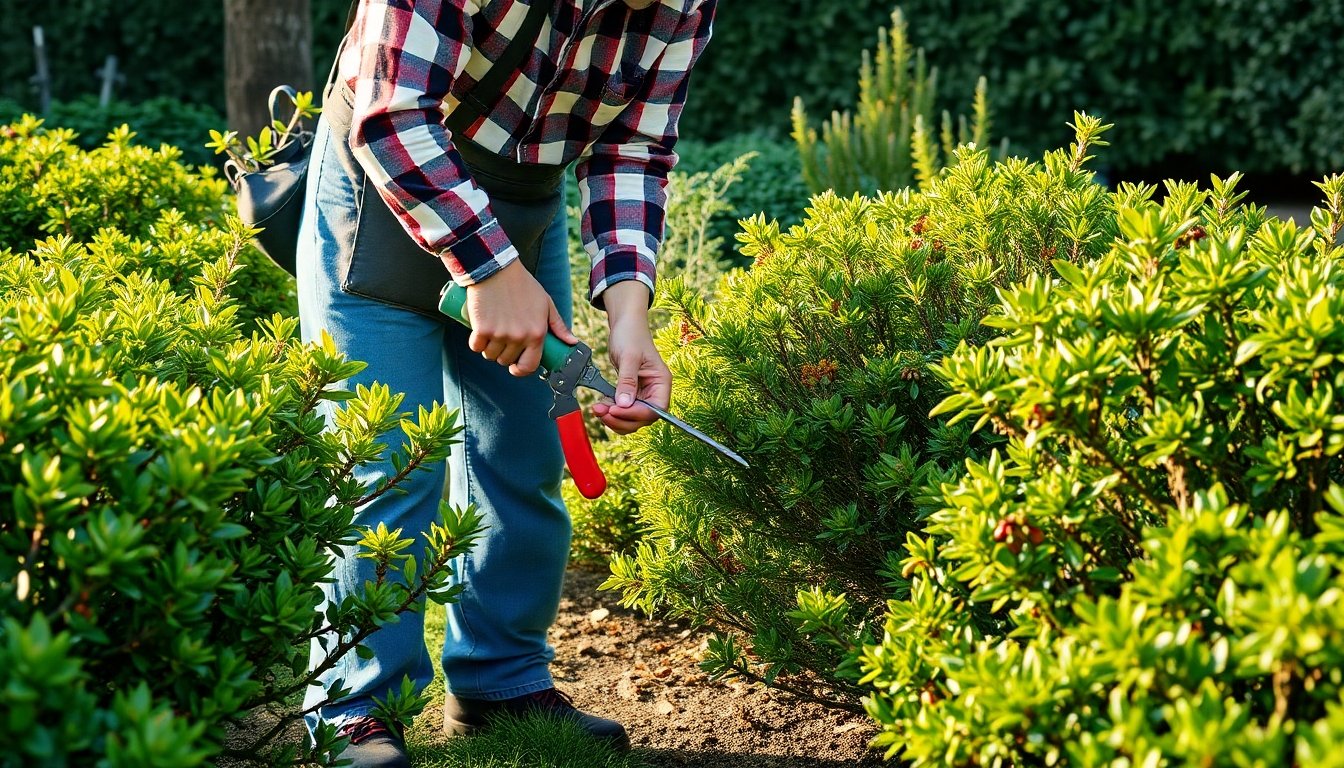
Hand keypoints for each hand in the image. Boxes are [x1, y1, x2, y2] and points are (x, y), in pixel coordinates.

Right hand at [462, 259, 577, 376]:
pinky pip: (476, 347)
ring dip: (489, 349)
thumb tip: (571, 342)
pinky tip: (479, 333)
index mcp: (536, 333)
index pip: (529, 366)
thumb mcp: (545, 303)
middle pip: (506, 361)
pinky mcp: (482, 329)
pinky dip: (476, 342)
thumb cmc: (523, 285)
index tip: (515, 367)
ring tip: (491, 334)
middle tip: (502, 339)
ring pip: (490, 355)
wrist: (497, 269)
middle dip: (503, 354)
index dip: (521, 370)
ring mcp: (500, 334)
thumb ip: (558, 325)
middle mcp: (519, 337)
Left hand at [591, 282, 669, 433]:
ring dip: (614, 418)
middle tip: (602, 412)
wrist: (625, 326)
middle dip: (621, 418)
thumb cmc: (631, 335)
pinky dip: (611, 412)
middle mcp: (655, 392)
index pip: (654, 410)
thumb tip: (624, 404)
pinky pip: (623, 410)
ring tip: (598, 408)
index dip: (636, 414)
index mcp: (661, 383)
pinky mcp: (631, 393)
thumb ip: (627, 381)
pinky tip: (601, 405)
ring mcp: (643, 394)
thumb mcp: (629, 357)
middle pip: (642, 418)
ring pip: (631, 418)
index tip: (615, 410)